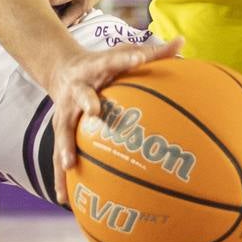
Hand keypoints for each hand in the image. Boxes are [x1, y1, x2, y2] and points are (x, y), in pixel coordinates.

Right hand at [48, 31, 181, 202]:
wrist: (62, 70)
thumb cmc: (103, 64)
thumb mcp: (123, 54)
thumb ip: (153, 52)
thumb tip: (183, 41)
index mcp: (98, 68)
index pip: (114, 59)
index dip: (127, 57)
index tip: (139, 57)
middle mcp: (78, 89)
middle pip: (82, 95)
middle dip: (88, 102)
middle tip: (95, 112)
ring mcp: (65, 111)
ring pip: (64, 130)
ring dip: (65, 147)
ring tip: (69, 165)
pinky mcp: (60, 129)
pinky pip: (59, 156)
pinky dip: (60, 177)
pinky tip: (63, 199)